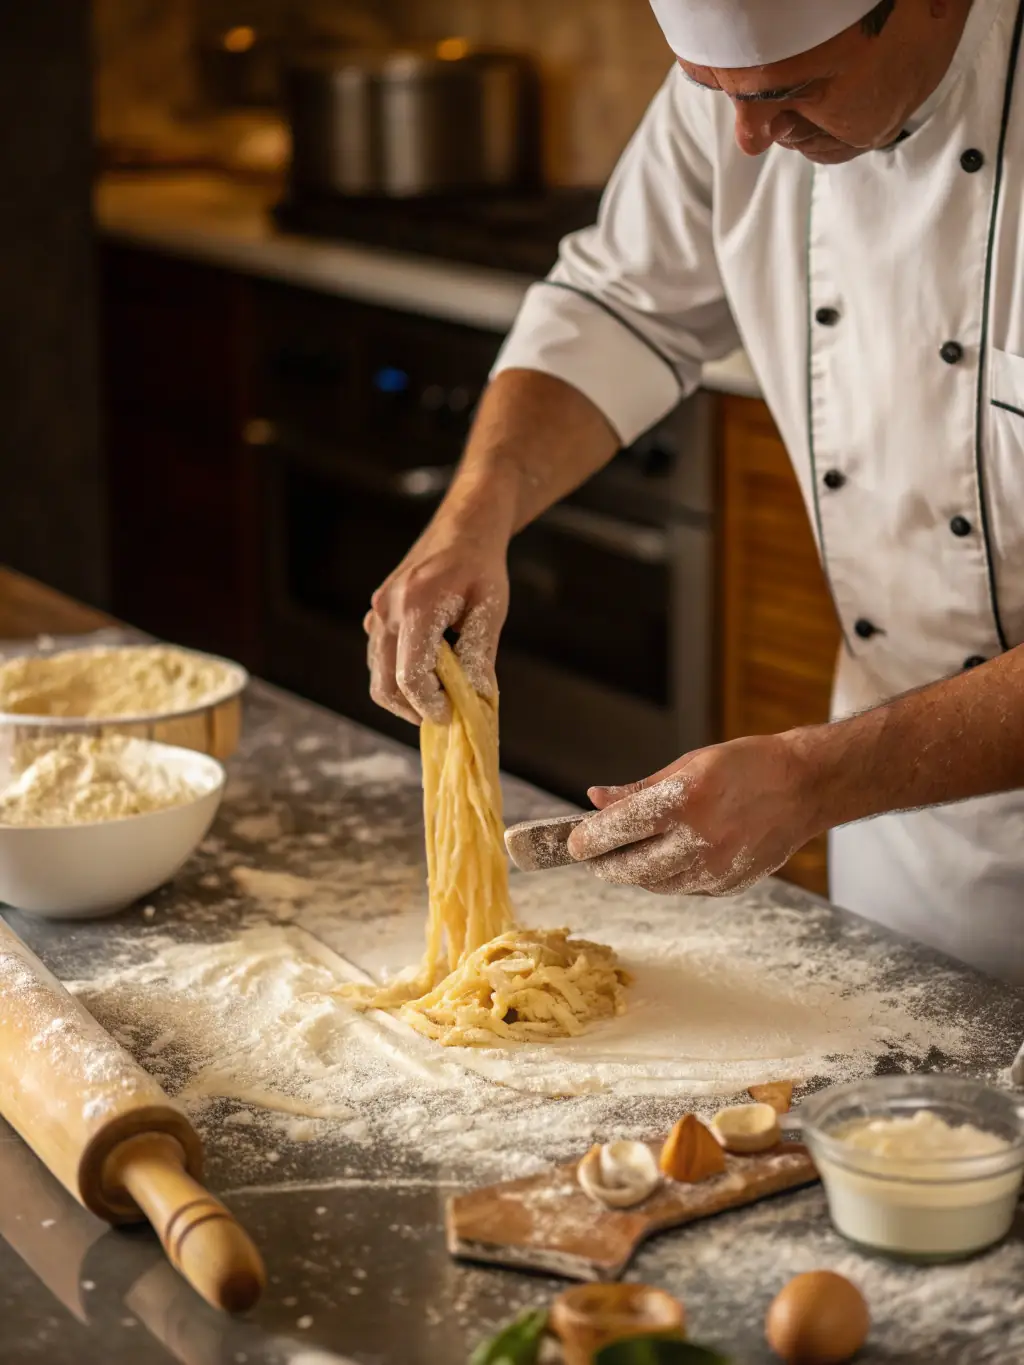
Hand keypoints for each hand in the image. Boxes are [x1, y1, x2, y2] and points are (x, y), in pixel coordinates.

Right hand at [365, 515, 509, 724]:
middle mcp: (387, 609)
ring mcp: (377, 610)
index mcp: (416, 606)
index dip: (429, 705)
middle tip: (444, 713)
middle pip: (384, 683)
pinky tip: (429, 671)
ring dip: (404, 694)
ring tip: (440, 694)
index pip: (410, 676)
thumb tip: (474, 700)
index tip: (451, 715)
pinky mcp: (377, 613)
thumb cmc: (481, 567)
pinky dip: (398, 674)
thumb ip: (479, 656)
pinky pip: (379, 657)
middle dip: (412, 708)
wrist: (462, 529)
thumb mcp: (489, 610)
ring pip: (377, 673)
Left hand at [565, 733, 819, 895]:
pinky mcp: (728, 886)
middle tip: (591, 855)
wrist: (805, 787)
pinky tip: (665, 859)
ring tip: (624, 856)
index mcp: (684, 802)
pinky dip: (665, 877)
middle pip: (630, 867)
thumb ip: (639, 789)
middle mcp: (698, 841)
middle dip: (604, 863)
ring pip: (654, 884)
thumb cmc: (746, 765)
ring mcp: (715, 869)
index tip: (573, 842)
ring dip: (632, 872)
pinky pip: (682, 888)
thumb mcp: (688, 765)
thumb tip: (596, 801)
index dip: (589, 839)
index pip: (619, 828)